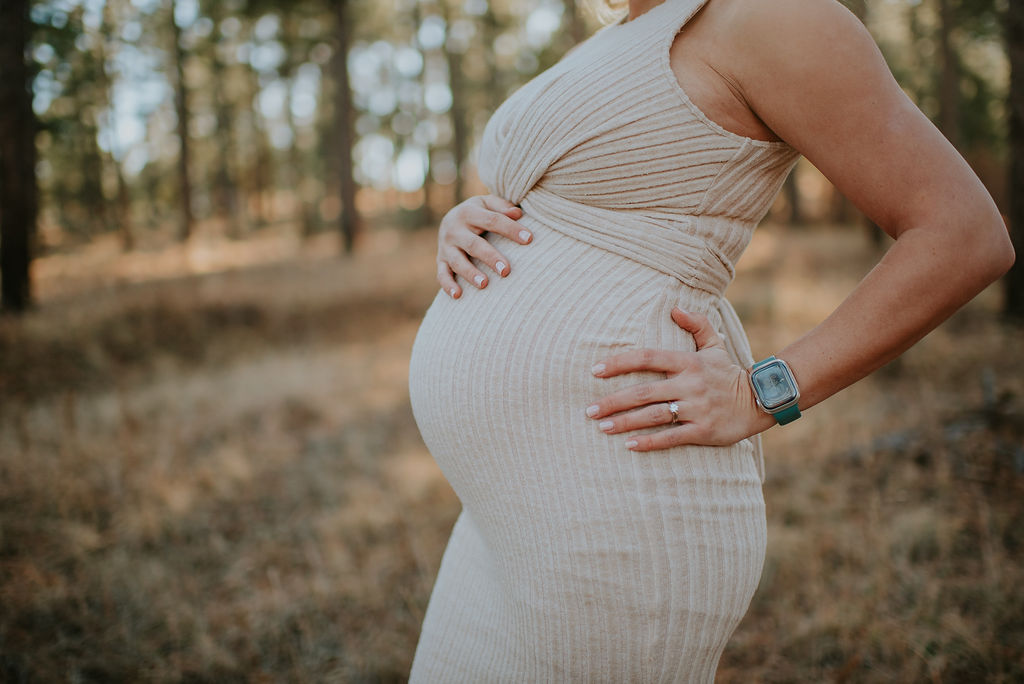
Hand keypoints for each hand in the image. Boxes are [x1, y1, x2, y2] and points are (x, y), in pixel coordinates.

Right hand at [437, 194, 531, 298]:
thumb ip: (502, 206)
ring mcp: (446, 247)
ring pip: (457, 262)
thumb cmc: (478, 213)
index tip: (529, 239)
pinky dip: (448, 285)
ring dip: (470, 273)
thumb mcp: (487, 203)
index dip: (511, 229)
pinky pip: (442, 274)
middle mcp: (454, 229)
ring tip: (485, 284)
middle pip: (473, 245)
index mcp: (468, 212)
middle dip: (490, 257)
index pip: (492, 220)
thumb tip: (518, 213)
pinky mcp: (440, 261)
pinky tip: (458, 295)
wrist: (450, 218)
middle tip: (506, 270)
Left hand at [585, 308, 773, 450]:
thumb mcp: (715, 345)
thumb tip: (675, 308)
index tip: (595, 371)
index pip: (647, 359)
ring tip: (602, 427)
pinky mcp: (703, 430)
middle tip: (589, 410)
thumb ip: (696, 324)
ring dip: (625, 422)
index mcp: (688, 362)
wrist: (760, 400)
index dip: (619, 363)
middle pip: (643, 392)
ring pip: (653, 416)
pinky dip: (649, 442)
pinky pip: (671, 437)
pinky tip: (629, 445)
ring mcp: (696, 408)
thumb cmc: (727, 373)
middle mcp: (689, 384)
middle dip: (613, 401)